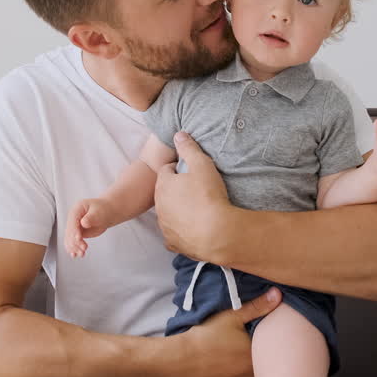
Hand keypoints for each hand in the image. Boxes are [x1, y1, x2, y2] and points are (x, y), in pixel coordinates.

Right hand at [65, 198, 116, 258]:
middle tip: (84, 248)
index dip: (75, 231)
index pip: (72, 222)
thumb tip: (84, 223)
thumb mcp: (98, 212)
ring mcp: (75, 227)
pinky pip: (73, 242)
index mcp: (76, 210)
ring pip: (70, 239)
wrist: (107, 214)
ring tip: (81, 253)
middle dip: (75, 242)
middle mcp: (73, 219)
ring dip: (74, 247)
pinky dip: (74, 249)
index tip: (78, 238)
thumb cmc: (103, 210)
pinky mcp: (78, 234)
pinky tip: (76, 255)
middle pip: (70, 233)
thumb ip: (91, 217)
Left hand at [154, 132, 232, 261]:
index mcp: (163, 185)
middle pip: (166, 192)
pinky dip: (181, 230)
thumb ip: (189, 148)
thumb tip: (178, 134)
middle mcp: (159, 206)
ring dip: (178, 209)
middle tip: (197, 189)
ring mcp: (165, 225)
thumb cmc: (209, 196)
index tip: (192, 172)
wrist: (217, 233)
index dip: (179, 169)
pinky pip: (174, 233)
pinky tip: (194, 228)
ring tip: (198, 208)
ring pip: (169, 213)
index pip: (166, 170)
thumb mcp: (202, 165)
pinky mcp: (173, 242)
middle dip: (177, 189)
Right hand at [174, 287, 281, 376]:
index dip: (264, 346)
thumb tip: (278, 293)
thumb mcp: (232, 316)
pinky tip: (226, 375)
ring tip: (234, 363)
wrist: (179, 363)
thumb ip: (258, 306)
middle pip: (263, 369)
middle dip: (257, 360)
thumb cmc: (206, 338)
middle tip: (242, 350)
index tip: (254, 341)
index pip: (271, 353)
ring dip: (248, 375)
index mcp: (258, 357)